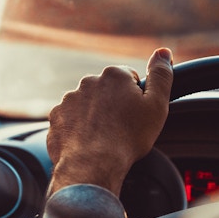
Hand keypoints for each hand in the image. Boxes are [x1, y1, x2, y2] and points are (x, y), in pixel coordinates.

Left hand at [46, 48, 173, 196]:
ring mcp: (69, 100)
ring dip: (94, 118)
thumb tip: (163, 52)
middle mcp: (88, 82)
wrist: (92, 165)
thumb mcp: (156, 106)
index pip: (129, 79)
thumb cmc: (128, 138)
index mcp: (114, 75)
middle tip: (121, 129)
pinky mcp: (56, 118)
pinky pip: (70, 121)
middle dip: (113, 106)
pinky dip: (78, 130)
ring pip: (87, 106)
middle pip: (106, 92)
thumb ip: (161, 75)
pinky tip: (87, 144)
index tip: (136, 116)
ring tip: (103, 139)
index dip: (136, 99)